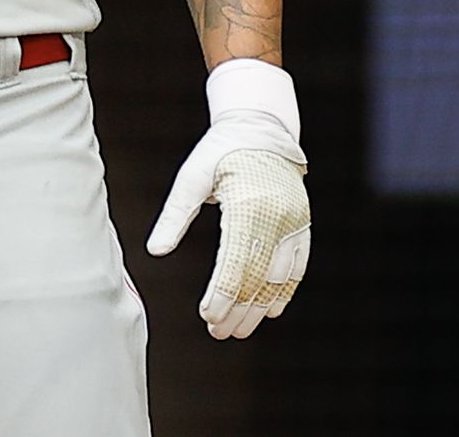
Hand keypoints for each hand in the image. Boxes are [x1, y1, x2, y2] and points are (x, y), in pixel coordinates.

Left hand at [147, 60, 310, 339]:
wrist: (262, 127)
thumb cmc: (220, 151)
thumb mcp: (192, 177)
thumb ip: (175, 215)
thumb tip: (155, 250)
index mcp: (249, 203)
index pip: (237, 262)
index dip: (222, 294)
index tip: (207, 316)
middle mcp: (277, 216)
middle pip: (258, 277)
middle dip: (238, 309)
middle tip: (218, 332)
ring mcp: (295, 221)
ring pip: (280, 278)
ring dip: (260, 308)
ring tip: (239, 329)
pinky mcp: (303, 224)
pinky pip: (298, 265)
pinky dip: (286, 290)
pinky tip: (271, 310)